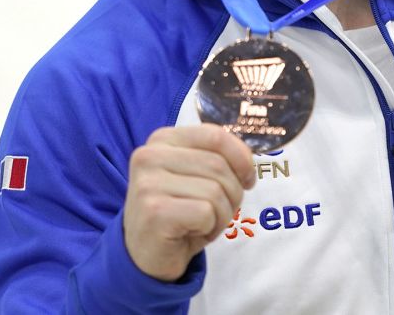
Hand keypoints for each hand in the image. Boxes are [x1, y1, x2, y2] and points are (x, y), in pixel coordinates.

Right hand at [123, 125, 255, 280]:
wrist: (146, 256)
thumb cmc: (179, 213)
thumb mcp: (197, 177)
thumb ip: (217, 159)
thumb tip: (248, 163)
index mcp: (162, 140)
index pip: (215, 136)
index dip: (241, 158)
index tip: (247, 179)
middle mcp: (150, 156)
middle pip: (218, 166)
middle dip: (233, 193)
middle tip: (218, 211)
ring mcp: (148, 184)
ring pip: (215, 191)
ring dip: (221, 214)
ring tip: (202, 223)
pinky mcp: (154, 211)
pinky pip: (206, 213)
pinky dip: (210, 228)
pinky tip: (192, 233)